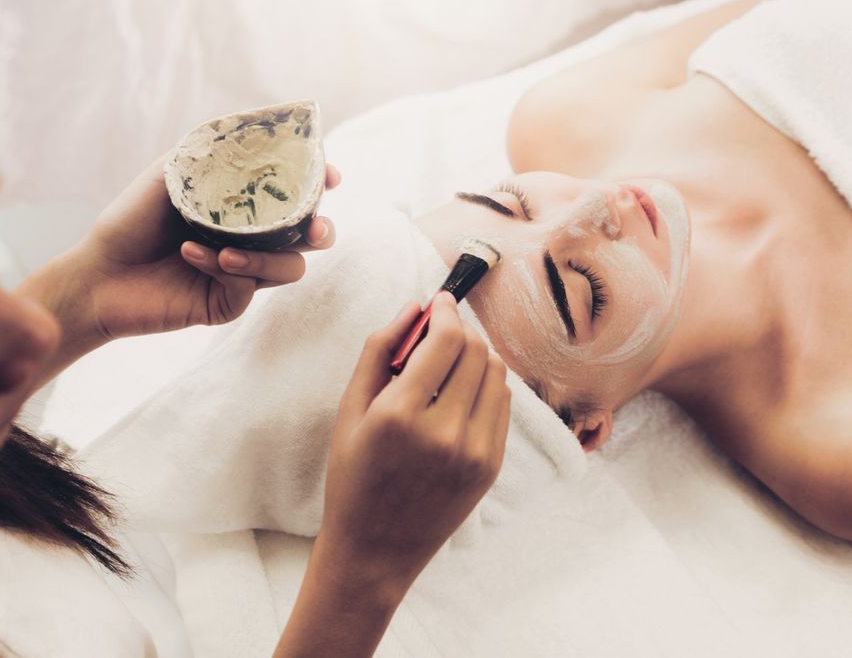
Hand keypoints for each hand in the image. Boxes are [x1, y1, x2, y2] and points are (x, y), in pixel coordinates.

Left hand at [80, 156, 340, 336]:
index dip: (320, 184)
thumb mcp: (170, 174)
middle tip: (313, 228)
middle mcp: (254, 240)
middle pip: (312, 237)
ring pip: (290, 268)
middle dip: (321, 230)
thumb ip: (207, 153)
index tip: (331, 176)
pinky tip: (192, 255)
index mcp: (246, 207)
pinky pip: (247, 288)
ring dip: (264, 257)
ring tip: (224, 250)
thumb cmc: (130, 220)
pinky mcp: (228, 304)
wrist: (96, 272)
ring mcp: (245, 274)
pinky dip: (223, 268)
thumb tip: (250, 128)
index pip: (298, 195)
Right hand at [320, 293, 510, 577]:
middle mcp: (445, 432)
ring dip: (476, 355)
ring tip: (449, 362)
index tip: (440, 300)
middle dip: (460, 329)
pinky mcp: (492, 466)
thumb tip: (412, 307)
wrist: (375, 551)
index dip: (447, 310)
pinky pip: (502, 404)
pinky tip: (460, 393)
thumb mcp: (349, 411)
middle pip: (476, 350)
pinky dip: (485, 386)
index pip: (447, 339)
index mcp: (400, 415)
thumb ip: (378, 351)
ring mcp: (475, 452)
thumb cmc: (352, 478)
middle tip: (441, 329)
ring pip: (496, 373)